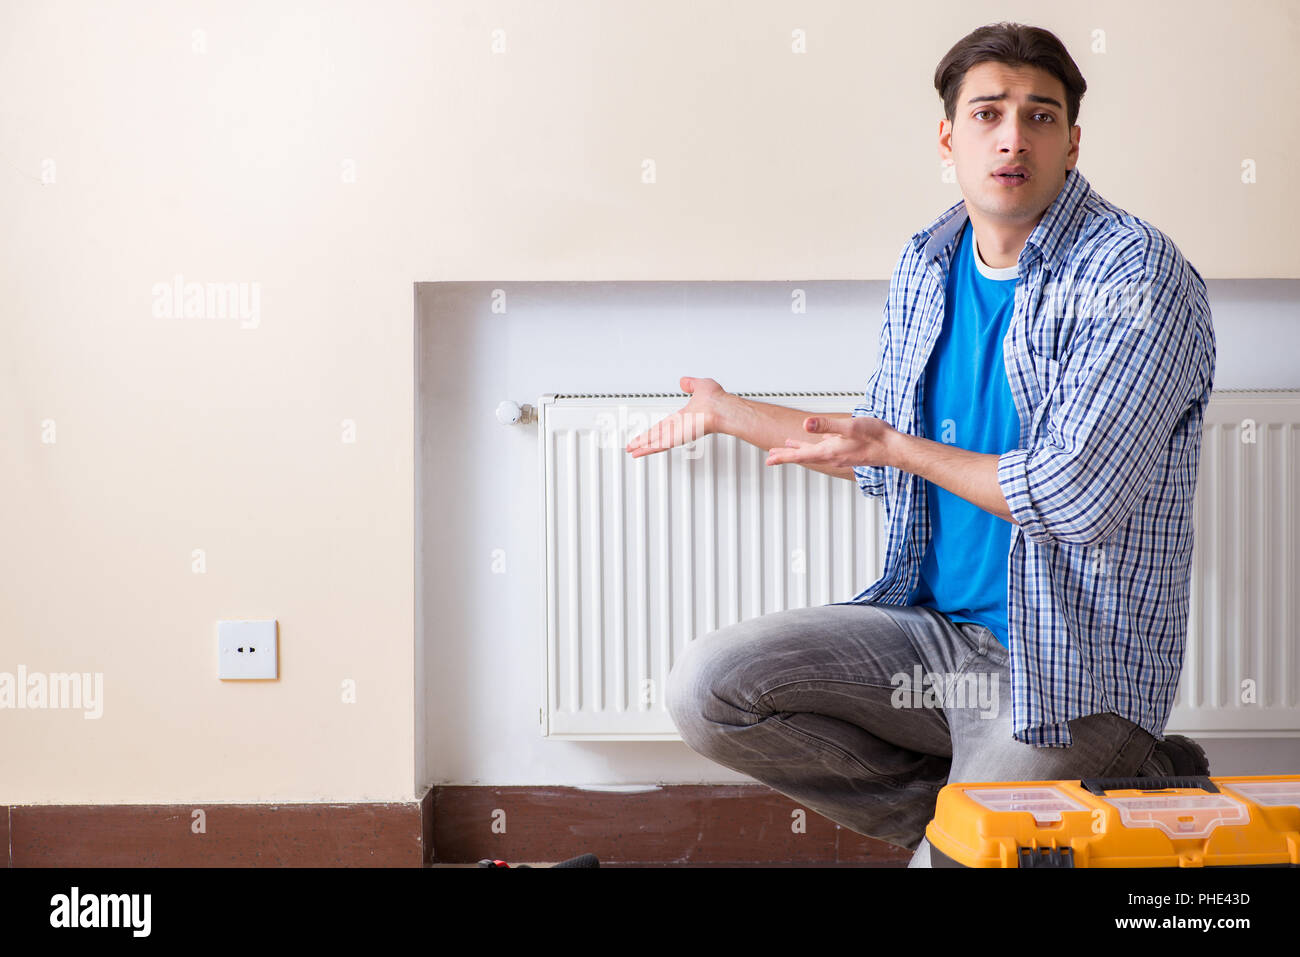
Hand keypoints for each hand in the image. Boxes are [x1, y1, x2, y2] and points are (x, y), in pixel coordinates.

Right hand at [625, 376, 728, 458]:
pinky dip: (647, 449)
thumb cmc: (716, 399)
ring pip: (655, 441)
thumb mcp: (700, 385)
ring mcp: (678, 433)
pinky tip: (638, 452)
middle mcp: (680, 427)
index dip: (654, 429)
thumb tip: (684, 381)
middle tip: (634, 447)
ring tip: (632, 452)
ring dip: (642, 446)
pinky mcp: (676, 438)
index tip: (647, 433)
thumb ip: (690, 384)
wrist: (720, 408)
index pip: (664, 424)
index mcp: (684, 416)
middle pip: (656, 435)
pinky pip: (658, 445)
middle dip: (644, 441)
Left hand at [765, 415, 896, 469]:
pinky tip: (816, 441)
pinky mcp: (846, 452)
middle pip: (803, 456)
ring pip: (813, 453)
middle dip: (786, 455)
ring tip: (787, 447)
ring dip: (798, 451)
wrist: (894, 448)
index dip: (783, 457)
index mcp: (829, 451)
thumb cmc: (875, 437)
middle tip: (770, 456)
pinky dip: (814, 446)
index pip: (800, 456)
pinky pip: (825, 449)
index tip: (769, 460)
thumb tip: (806, 424)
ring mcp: (839, 455)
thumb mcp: (849, 426)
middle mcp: (832, 456)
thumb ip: (827, 425)